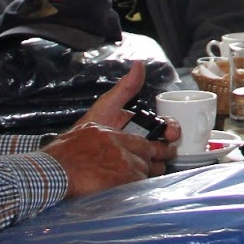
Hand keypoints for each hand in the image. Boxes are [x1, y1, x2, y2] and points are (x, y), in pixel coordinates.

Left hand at [40, 63, 176, 195]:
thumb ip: (125, 88)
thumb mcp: (107, 107)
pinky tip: (148, 176)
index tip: (171, 133)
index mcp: (137, 127)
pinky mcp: (129, 178)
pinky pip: (146, 177)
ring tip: (156, 164)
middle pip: (164, 145)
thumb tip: (139, 64)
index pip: (162, 127)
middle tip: (168, 149)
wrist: (71, 160)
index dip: (170, 128)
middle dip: (168, 146)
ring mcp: (135, 162)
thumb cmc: (88, 132)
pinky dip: (150, 176)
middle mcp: (139, 144)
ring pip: (158, 162)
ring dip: (161, 162)